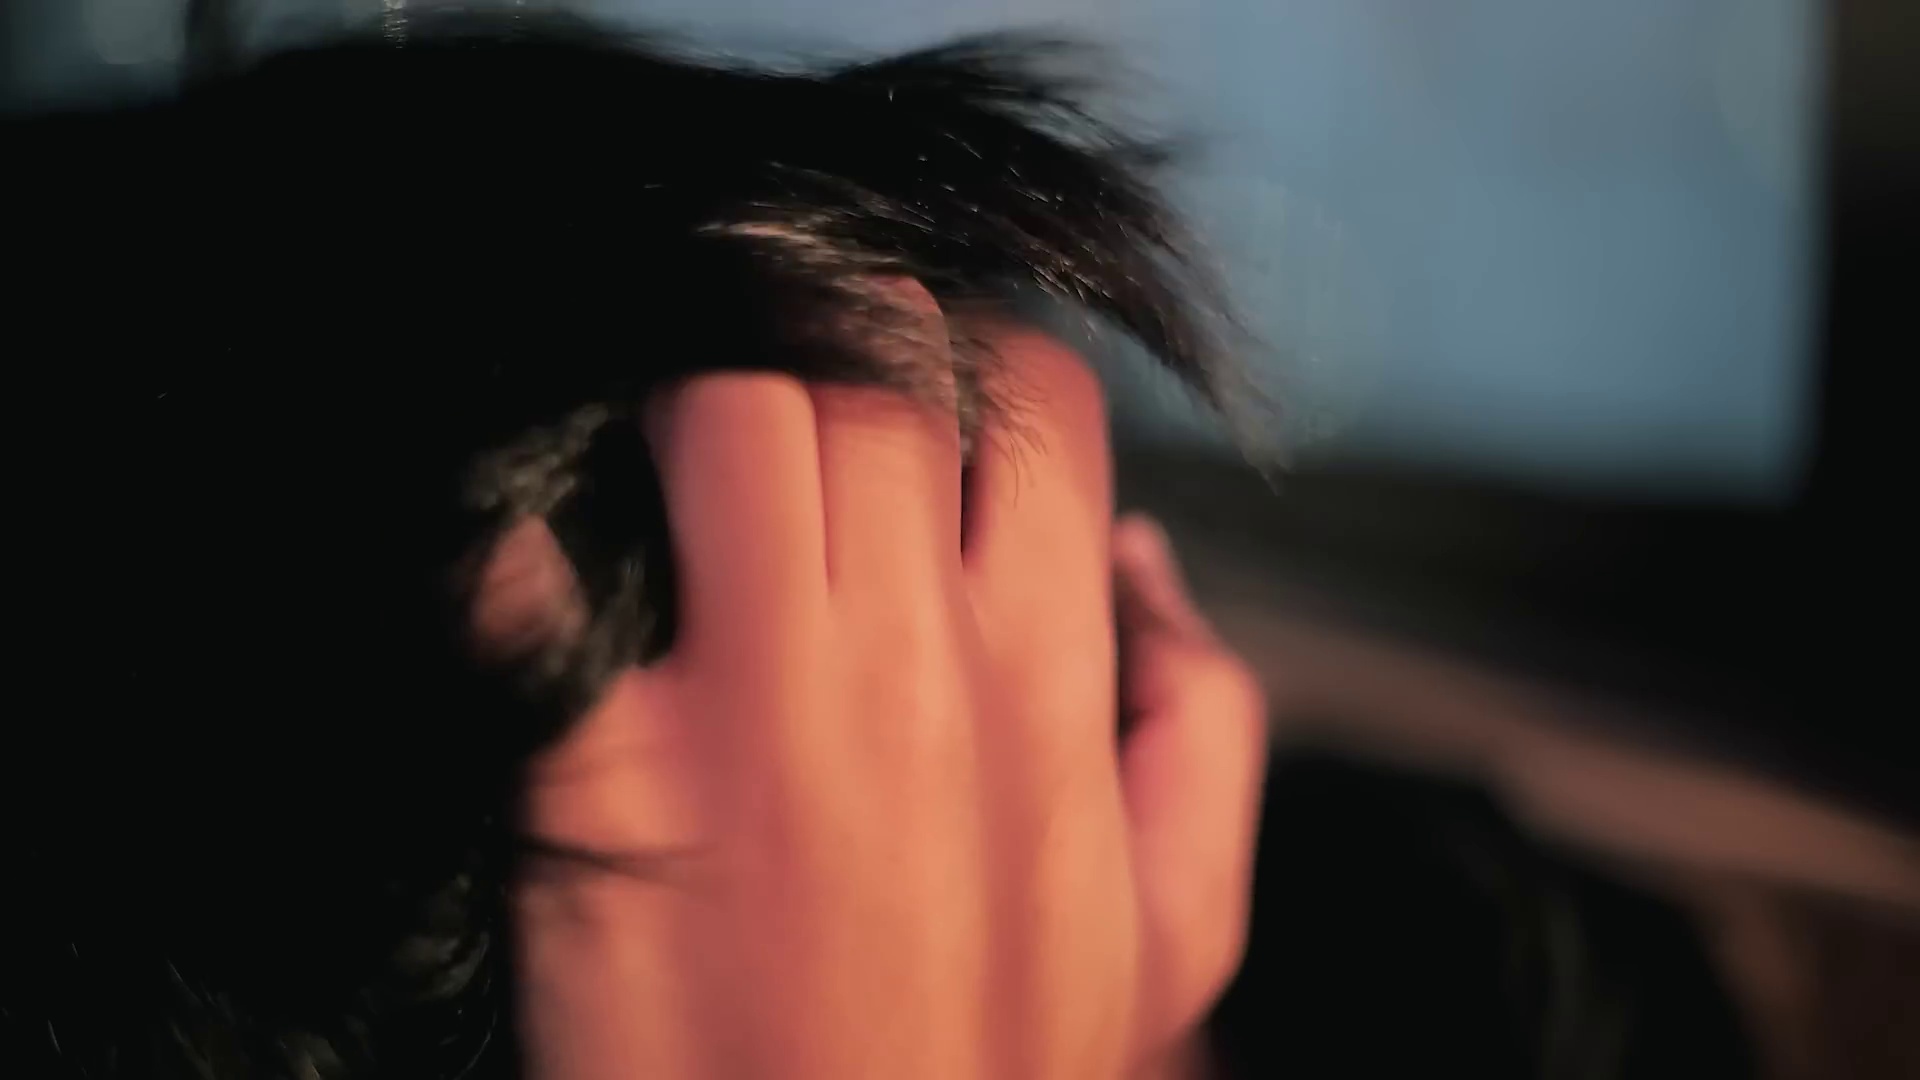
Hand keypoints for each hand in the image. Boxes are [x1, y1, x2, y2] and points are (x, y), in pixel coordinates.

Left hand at [508, 302, 1264, 1079]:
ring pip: (725, 405)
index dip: (975, 362)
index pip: (1036, 399)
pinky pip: (537, 561)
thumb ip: (1200, 723)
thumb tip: (1141, 556)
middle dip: (833, 343)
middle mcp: (909, 664)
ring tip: (682, 455)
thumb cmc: (994, 1069)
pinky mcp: (597, 770)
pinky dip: (525, 518)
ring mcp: (750, 707)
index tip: (922, 404)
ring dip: (698, 395)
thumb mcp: (1169, 925)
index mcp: (1048, 682)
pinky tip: (545, 539)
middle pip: (874, 363)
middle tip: (793, 402)